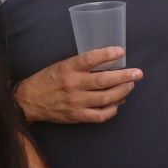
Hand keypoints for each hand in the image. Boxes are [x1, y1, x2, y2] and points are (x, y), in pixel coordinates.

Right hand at [14, 49, 141, 123]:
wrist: (29, 101)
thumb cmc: (47, 80)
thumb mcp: (61, 66)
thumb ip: (81, 66)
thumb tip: (107, 66)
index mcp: (68, 68)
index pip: (90, 59)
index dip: (107, 54)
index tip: (121, 51)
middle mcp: (73, 85)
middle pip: (104, 80)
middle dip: (124, 76)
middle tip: (137, 73)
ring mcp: (76, 102)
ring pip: (106, 98)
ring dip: (122, 92)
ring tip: (130, 85)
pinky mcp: (77, 116)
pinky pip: (100, 115)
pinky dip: (112, 110)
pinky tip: (118, 104)